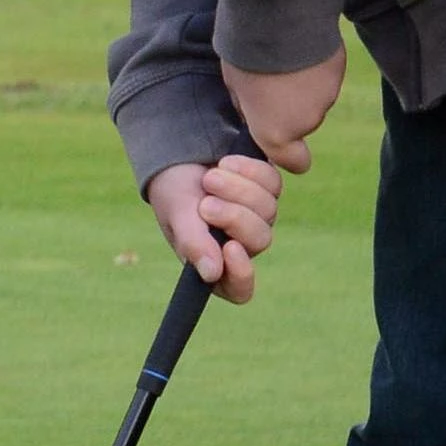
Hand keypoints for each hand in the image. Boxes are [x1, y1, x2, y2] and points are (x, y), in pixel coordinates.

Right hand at [147, 154, 285, 302]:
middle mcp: (242, 244)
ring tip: (209, 176)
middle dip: (234, 217)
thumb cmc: (173, 193)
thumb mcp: (177, 216)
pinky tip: (226, 162)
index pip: (239, 289)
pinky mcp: (268, 190)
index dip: (241, 274)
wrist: (178, 156)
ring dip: (237, 190)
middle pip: (260, 242)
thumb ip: (193, 243)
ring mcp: (259, 217)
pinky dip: (249, 170)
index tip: (230, 247)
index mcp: (216, 263)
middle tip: (206, 203)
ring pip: (268, 210)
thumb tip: (211, 274)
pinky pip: (272, 183)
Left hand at [224, 47, 346, 175]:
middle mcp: (306, 122)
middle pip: (301, 123)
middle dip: (288, 107)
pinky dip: (314, 67)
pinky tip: (299, 46)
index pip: (295, 162)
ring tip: (282, 58)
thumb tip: (256, 113)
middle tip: (269, 78)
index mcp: (275, 131)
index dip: (288, 154)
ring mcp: (327, 97)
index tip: (278, 138)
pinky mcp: (339, 72)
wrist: (276, 14)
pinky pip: (324, 76)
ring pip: (313, 98)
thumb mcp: (233, 85)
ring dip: (301, 85)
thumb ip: (248, 107)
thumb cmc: (243, 53)